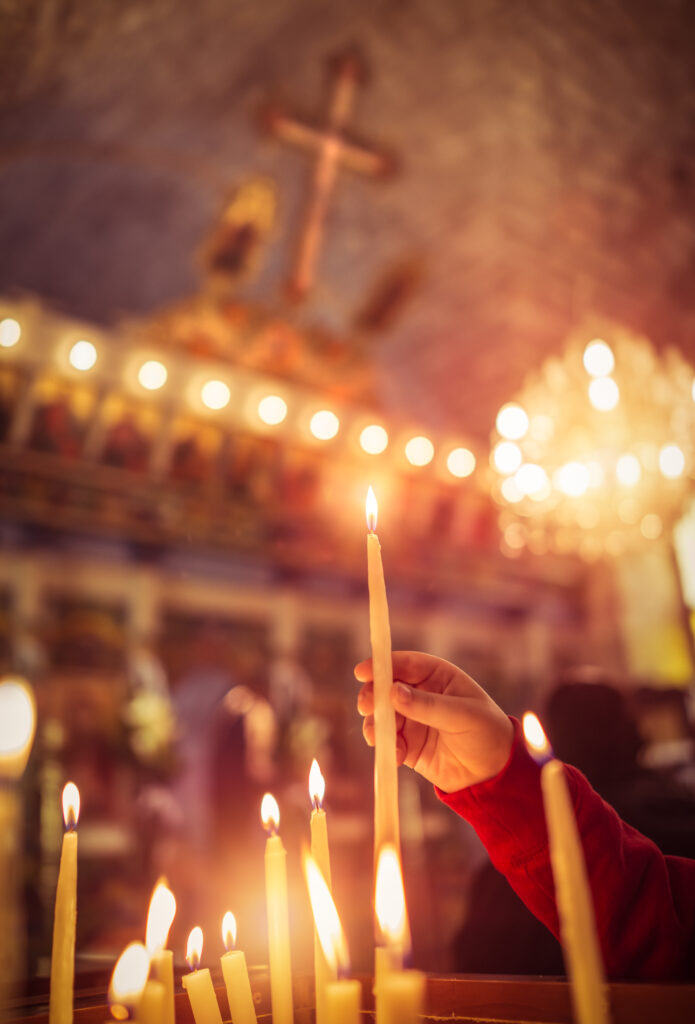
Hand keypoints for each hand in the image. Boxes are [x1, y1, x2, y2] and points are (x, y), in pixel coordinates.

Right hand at [355, 651, 513, 792]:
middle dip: (372, 696)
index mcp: (437, 677)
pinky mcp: (407, 744)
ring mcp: (411, 719)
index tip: (362, 672)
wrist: (493, 774)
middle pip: (385, 688)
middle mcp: (420, 694)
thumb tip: (393, 692)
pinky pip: (387, 741)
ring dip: (375, 725)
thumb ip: (428, 705)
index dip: (382, 665)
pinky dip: (386, 747)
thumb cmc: (486, 734)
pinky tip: (396, 756)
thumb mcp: (463, 715)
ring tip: (379, 738)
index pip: (405, 664)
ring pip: (381, 715)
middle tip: (366, 708)